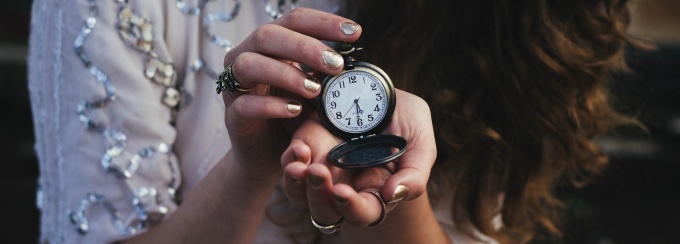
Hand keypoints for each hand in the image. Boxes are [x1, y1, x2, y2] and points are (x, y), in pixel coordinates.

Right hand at [221, 8, 361, 175]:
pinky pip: (245, 104)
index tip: (355, 32)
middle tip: (336, 64)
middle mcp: (247, 57)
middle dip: (305, 47)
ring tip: (315, 90)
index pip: (294, 20)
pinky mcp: (233, 116)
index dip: (323, 23)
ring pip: (250, 64)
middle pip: (268, 35)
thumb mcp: (315, 90)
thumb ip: (326, 72)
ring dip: (286, 74)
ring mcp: (236, 86)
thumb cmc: (294, 116)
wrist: (270, 157)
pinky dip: (272, 105)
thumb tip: (354, 57)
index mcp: (270, 45)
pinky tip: (295, 110)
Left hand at [280, 89, 436, 226]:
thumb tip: (395, 194)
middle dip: (318, 197)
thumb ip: (415, 174)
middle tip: (317, 173)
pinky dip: (290, 161)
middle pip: (326, 211)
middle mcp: (346, 186)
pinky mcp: (305, 148)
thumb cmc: (405, 122)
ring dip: (297, 185)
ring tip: (299, 167)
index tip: (343, 191)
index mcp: (375, 192)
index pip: (363, 213)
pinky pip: (289, 164)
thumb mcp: (420, 143)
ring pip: (300, 195)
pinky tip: (299, 149)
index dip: (352, 208)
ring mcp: (323, 169)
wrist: (379, 91)